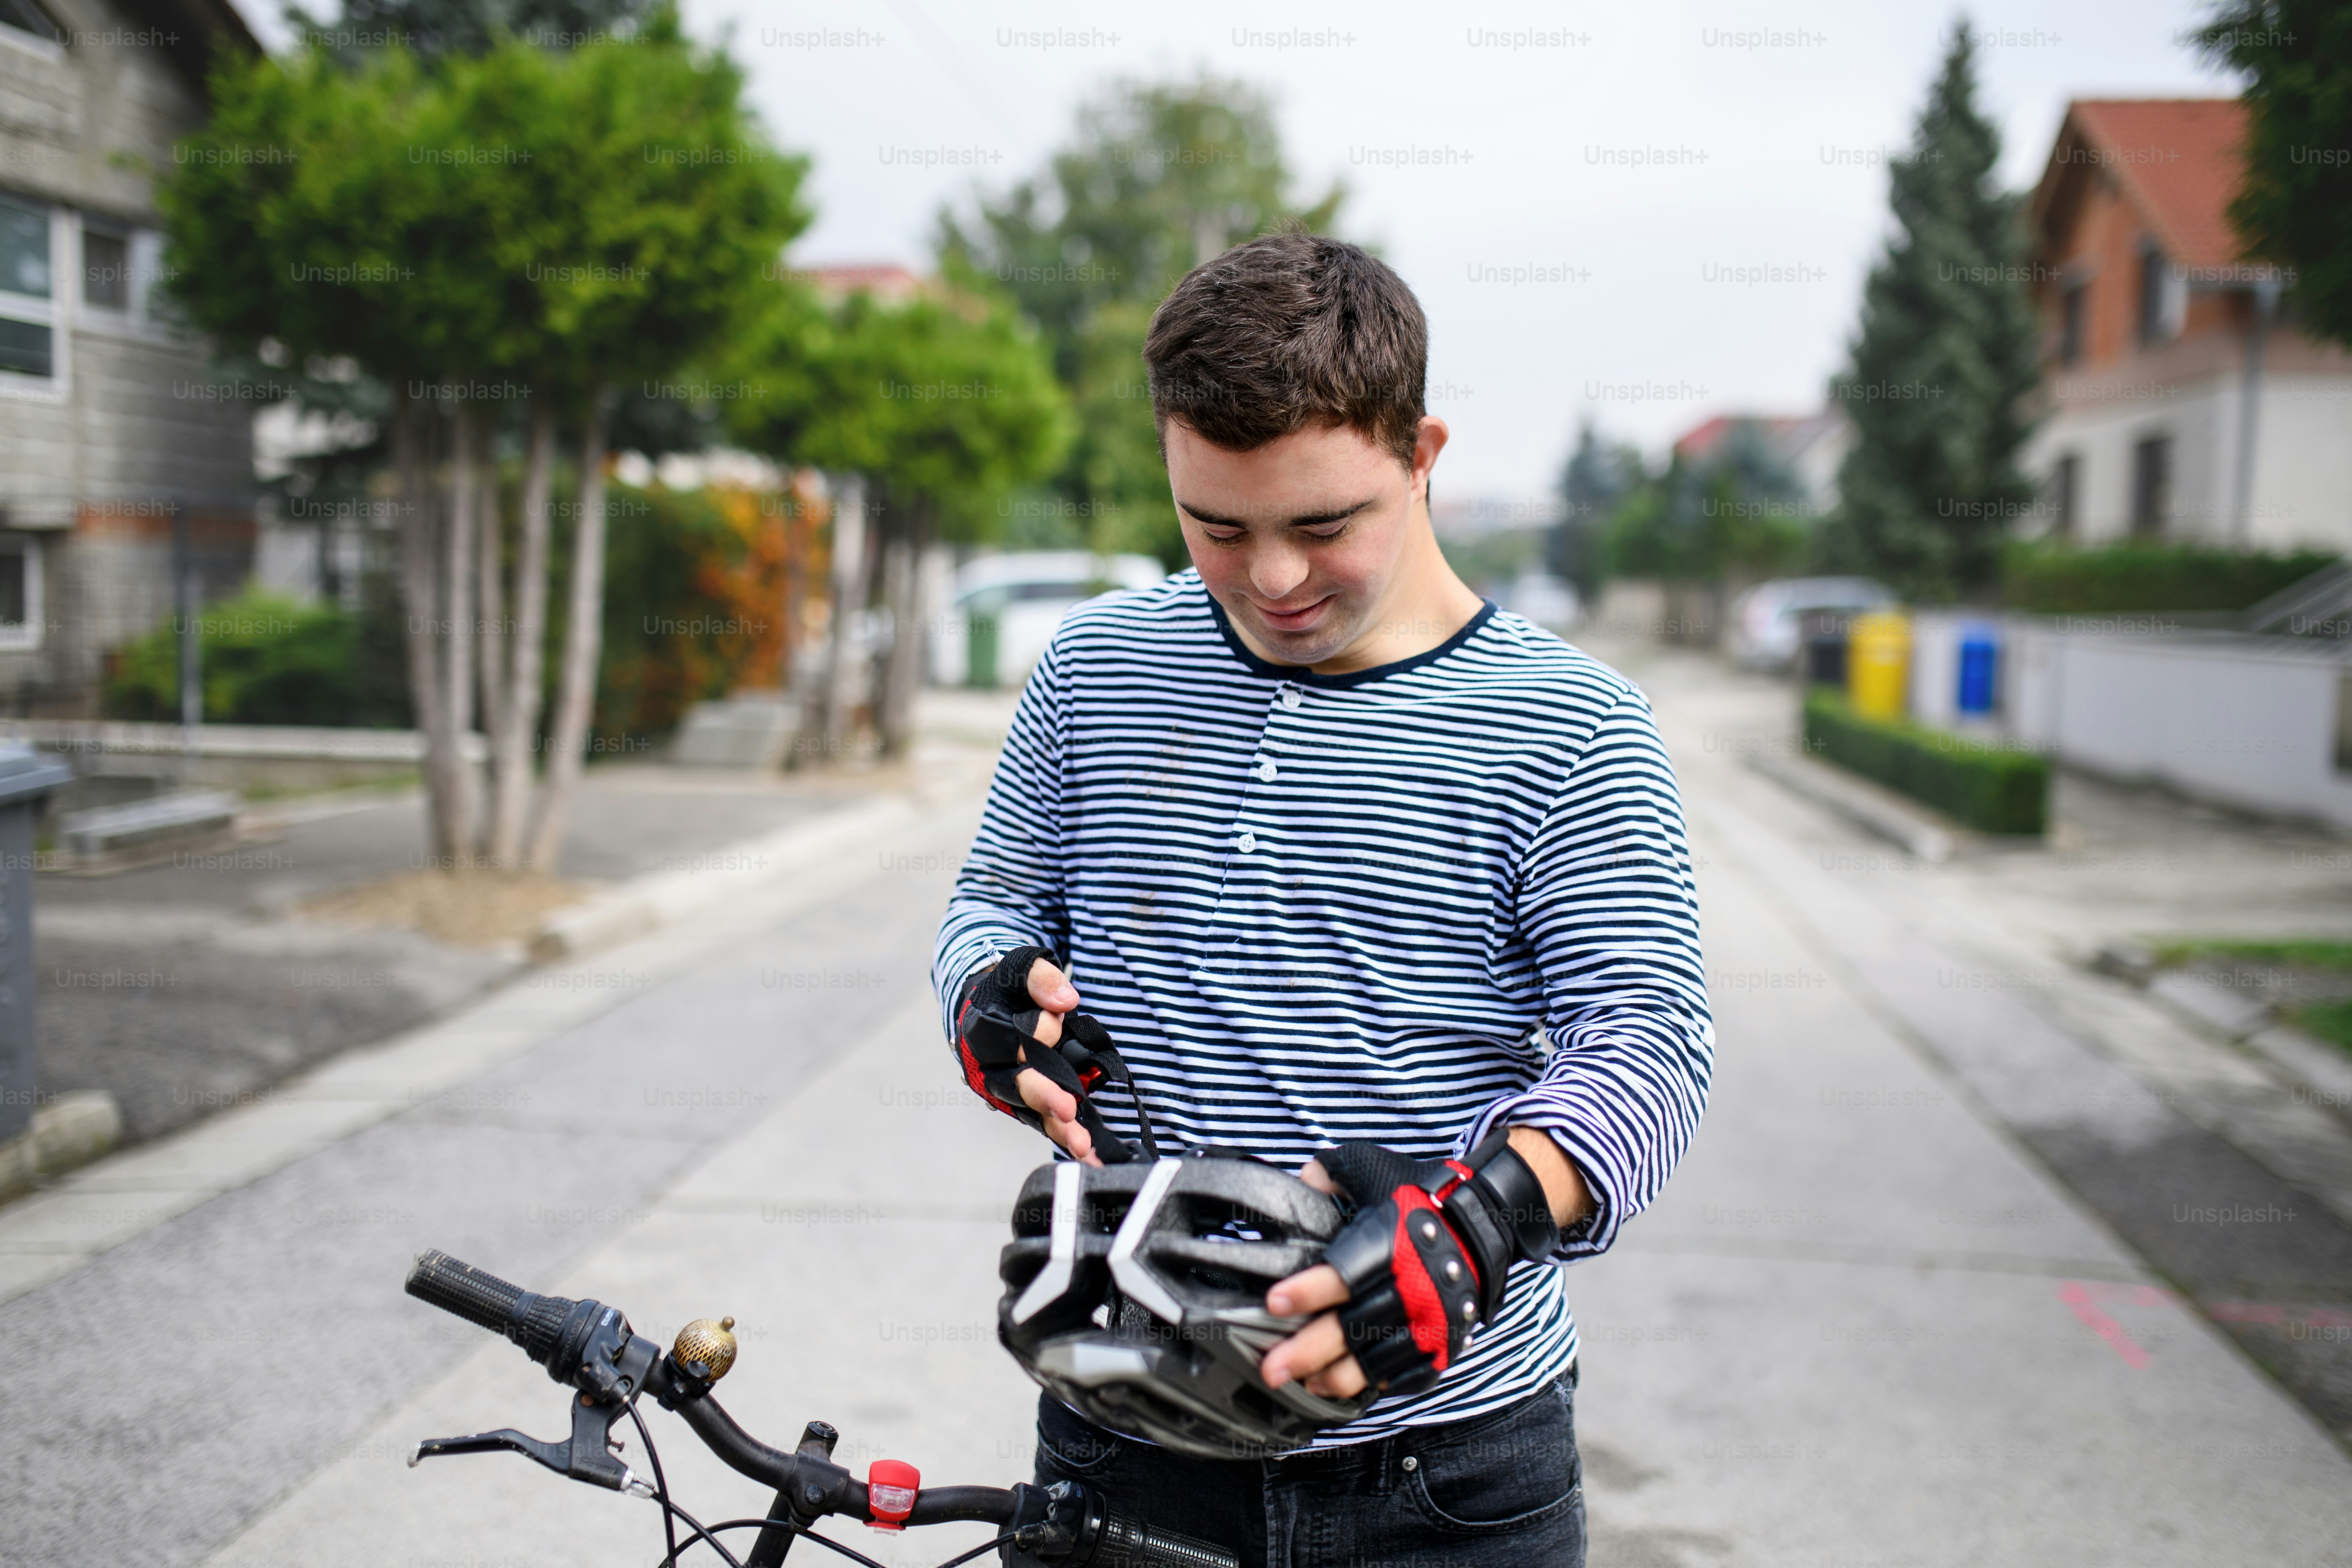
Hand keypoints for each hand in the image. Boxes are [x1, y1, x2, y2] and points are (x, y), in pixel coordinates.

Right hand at [1007, 957, 1100, 1166]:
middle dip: (1044, 1098)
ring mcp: (1008, 1090)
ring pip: (1031, 1111)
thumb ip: (1041, 978)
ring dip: (1057, 1128)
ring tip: (1082, 1145)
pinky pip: (1045, 1121)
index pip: (1008, 1040)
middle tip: (1067, 1110)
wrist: (991, 1005)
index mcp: (984, 1032)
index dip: (1033, 1036)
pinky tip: (1090, 1153)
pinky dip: (1066, 1137)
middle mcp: (991, 1067)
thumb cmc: (1008, 987)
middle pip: (1017, 1086)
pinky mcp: (1026, 1103)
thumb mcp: (1021, 967)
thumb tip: (1065, 1000)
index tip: (1054, 1026)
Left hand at [1259, 1130, 1590, 1397]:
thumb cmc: (1420, 1193)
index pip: (1346, 1272)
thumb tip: (1295, 1187)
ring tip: (1302, 1383)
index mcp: (1394, 1244)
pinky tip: (1341, 1385)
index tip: (1275, 1303)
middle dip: (1309, 1350)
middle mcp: (1414, 1285)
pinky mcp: (1444, 1341)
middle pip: (1354, 1326)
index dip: (1309, 1290)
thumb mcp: (1370, 1168)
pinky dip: (1373, 1383)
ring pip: (1376, 1358)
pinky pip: (1406, 1373)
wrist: (1484, 1216)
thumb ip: (1328, 1175)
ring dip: (1335, 1375)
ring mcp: (1432, 1319)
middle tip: (1272, 1368)